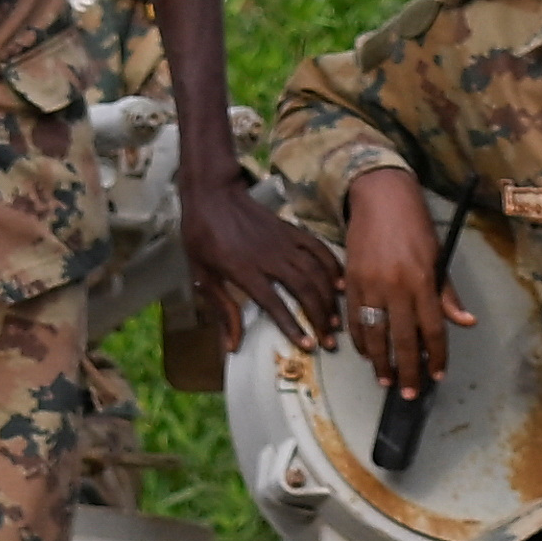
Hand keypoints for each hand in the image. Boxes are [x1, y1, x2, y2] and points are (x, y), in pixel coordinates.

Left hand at [180, 158, 338, 356]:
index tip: (308, 345)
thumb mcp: (201, 276)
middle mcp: (268, 257)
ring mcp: (283, 241)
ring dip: (328, 297)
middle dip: (320, 316)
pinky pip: (318, 248)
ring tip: (336, 320)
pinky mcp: (291, 230)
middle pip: (303, 288)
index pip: (274, 303)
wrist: (212, 194)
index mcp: (243, 269)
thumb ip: (221, 311)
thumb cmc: (201, 237)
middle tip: (330, 340)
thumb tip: (232, 346)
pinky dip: (332, 266)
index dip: (293, 326)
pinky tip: (340, 284)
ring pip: (314, 271)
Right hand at [339, 171, 470, 401]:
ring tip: (386, 380)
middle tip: (410, 393)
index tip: (437, 374)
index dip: (436, 356)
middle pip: (402, 339)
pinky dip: (360, 340)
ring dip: (380, 362)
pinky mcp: (351, 281)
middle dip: (408, 370)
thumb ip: (447, 294)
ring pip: (375, 334)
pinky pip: (354, 319)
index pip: (432, 329)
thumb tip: (465, 323)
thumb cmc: (415, 226)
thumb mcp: (438, 256)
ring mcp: (370, 285)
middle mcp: (395, 286)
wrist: (380, 198)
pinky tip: (366, 353)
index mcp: (422, 280)